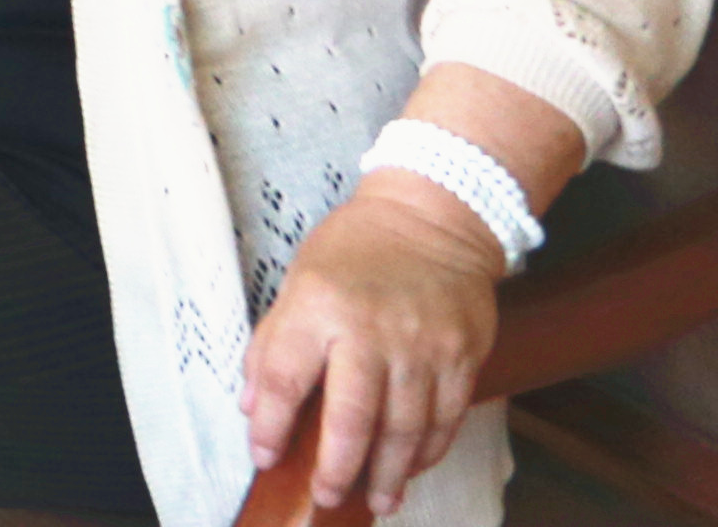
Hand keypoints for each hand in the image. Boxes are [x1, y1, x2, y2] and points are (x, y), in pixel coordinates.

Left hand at [243, 180, 507, 518]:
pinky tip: (411, 468)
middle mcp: (371, 331)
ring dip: (389, 473)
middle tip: (328, 499)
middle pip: (352, 418)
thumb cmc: (354, 249)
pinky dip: (427, 450)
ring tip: (377, 501)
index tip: (264, 456)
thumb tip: (254, 407)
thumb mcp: (298, 280)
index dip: (272, 426)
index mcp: (318, 306)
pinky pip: (444, 418)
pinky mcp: (463, 356)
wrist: (433, 218)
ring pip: (405, 429)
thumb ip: (273, 345)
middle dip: (338, 468)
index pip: (286, 379)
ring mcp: (423, 347)